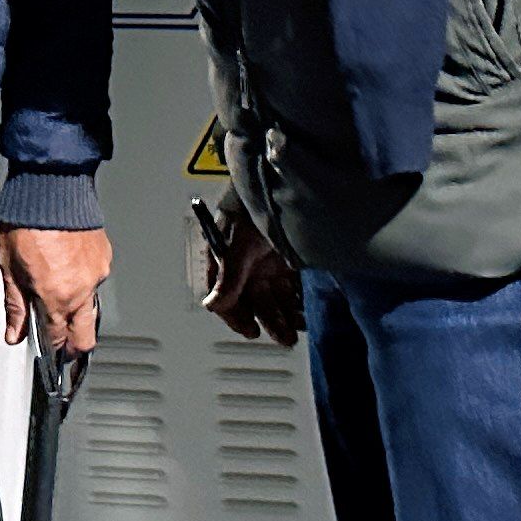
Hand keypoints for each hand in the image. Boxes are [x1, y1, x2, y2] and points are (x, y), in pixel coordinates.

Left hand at [0, 223, 110, 355]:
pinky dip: (84, 283)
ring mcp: (97, 273)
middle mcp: (81, 289)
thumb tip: (14, 332)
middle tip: (65, 345)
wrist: (51, 187)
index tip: (48, 347)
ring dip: (79, 311)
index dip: (53, 347)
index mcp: (56, 295)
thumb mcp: (9, 267)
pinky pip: (97, 281)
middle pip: (86, 335)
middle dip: (76, 345)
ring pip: (92, 307)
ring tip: (60, 299)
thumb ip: (15, 304)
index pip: (59, 337)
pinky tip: (70, 272)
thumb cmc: (26, 220)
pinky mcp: (104, 257)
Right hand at [187, 195, 302, 347]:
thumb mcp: (239, 244)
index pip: (224, 295)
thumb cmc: (251, 207)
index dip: (235, 316)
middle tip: (285, 338)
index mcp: (226, 260)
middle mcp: (245, 264)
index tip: (251, 332)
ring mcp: (266, 261)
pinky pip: (292, 286)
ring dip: (287, 314)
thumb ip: (228, 277)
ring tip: (300, 328)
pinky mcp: (286, 259)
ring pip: (276, 296)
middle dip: (270, 321)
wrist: (279, 182)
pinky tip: (308, 311)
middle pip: (255, 300)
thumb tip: (211, 305)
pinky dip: (299, 300)